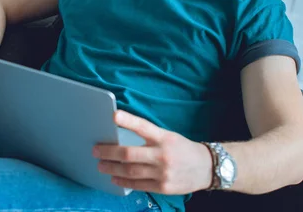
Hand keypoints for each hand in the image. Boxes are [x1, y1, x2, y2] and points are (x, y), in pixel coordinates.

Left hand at [93, 110, 212, 194]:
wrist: (206, 168)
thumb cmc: (182, 149)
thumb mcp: (168, 136)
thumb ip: (148, 136)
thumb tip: (121, 137)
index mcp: (164, 137)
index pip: (143, 126)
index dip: (128, 120)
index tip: (113, 115)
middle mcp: (163, 154)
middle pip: (130, 154)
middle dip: (109, 152)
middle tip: (95, 150)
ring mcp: (163, 172)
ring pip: (131, 171)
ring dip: (112, 168)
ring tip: (100, 165)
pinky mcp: (164, 187)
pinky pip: (138, 185)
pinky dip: (124, 182)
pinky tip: (114, 178)